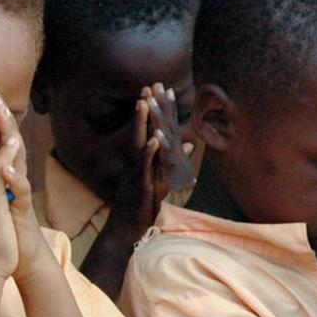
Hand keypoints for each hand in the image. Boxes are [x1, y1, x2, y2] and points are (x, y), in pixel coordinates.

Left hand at [0, 87, 50, 283]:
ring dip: (9, 137)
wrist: (16, 257)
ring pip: (16, 160)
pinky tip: (6, 167)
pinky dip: (13, 180)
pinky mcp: (22, 212)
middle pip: (6, 140)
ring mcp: (17, 192)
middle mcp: (10, 176)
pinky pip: (20, 193)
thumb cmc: (1, 224)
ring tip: (2, 115)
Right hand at [113, 83, 188, 231]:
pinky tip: (153, 140)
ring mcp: (137, 173)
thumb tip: (191, 145)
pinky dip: (148, 153)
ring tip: (144, 104)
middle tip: (147, 86)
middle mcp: (136, 163)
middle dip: (145, 108)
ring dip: (141, 124)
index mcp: (142, 160)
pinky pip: (144, 167)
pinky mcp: (139, 186)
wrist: (126, 230)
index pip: (150, 129)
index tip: (155, 87)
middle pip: (142, 131)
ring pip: (140, 144)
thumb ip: (174, 160)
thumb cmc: (140, 205)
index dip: (154, 109)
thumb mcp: (160, 180)